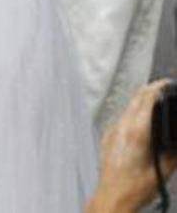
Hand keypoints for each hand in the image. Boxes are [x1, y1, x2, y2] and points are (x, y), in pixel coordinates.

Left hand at [87, 80, 175, 212]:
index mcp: (137, 131)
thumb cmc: (137, 186)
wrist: (113, 196)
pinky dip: (133, 112)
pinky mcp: (108, 136)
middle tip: (164, 87)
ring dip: (141, 100)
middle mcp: (122, 126)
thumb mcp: (165, 167)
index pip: (147, 98)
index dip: (159, 87)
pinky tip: (142, 118)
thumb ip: (175, 149)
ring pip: (128, 106)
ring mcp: (113, 130)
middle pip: (136, 98)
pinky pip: (122, 117)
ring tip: (156, 100)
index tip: (168, 83)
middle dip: (151, 89)